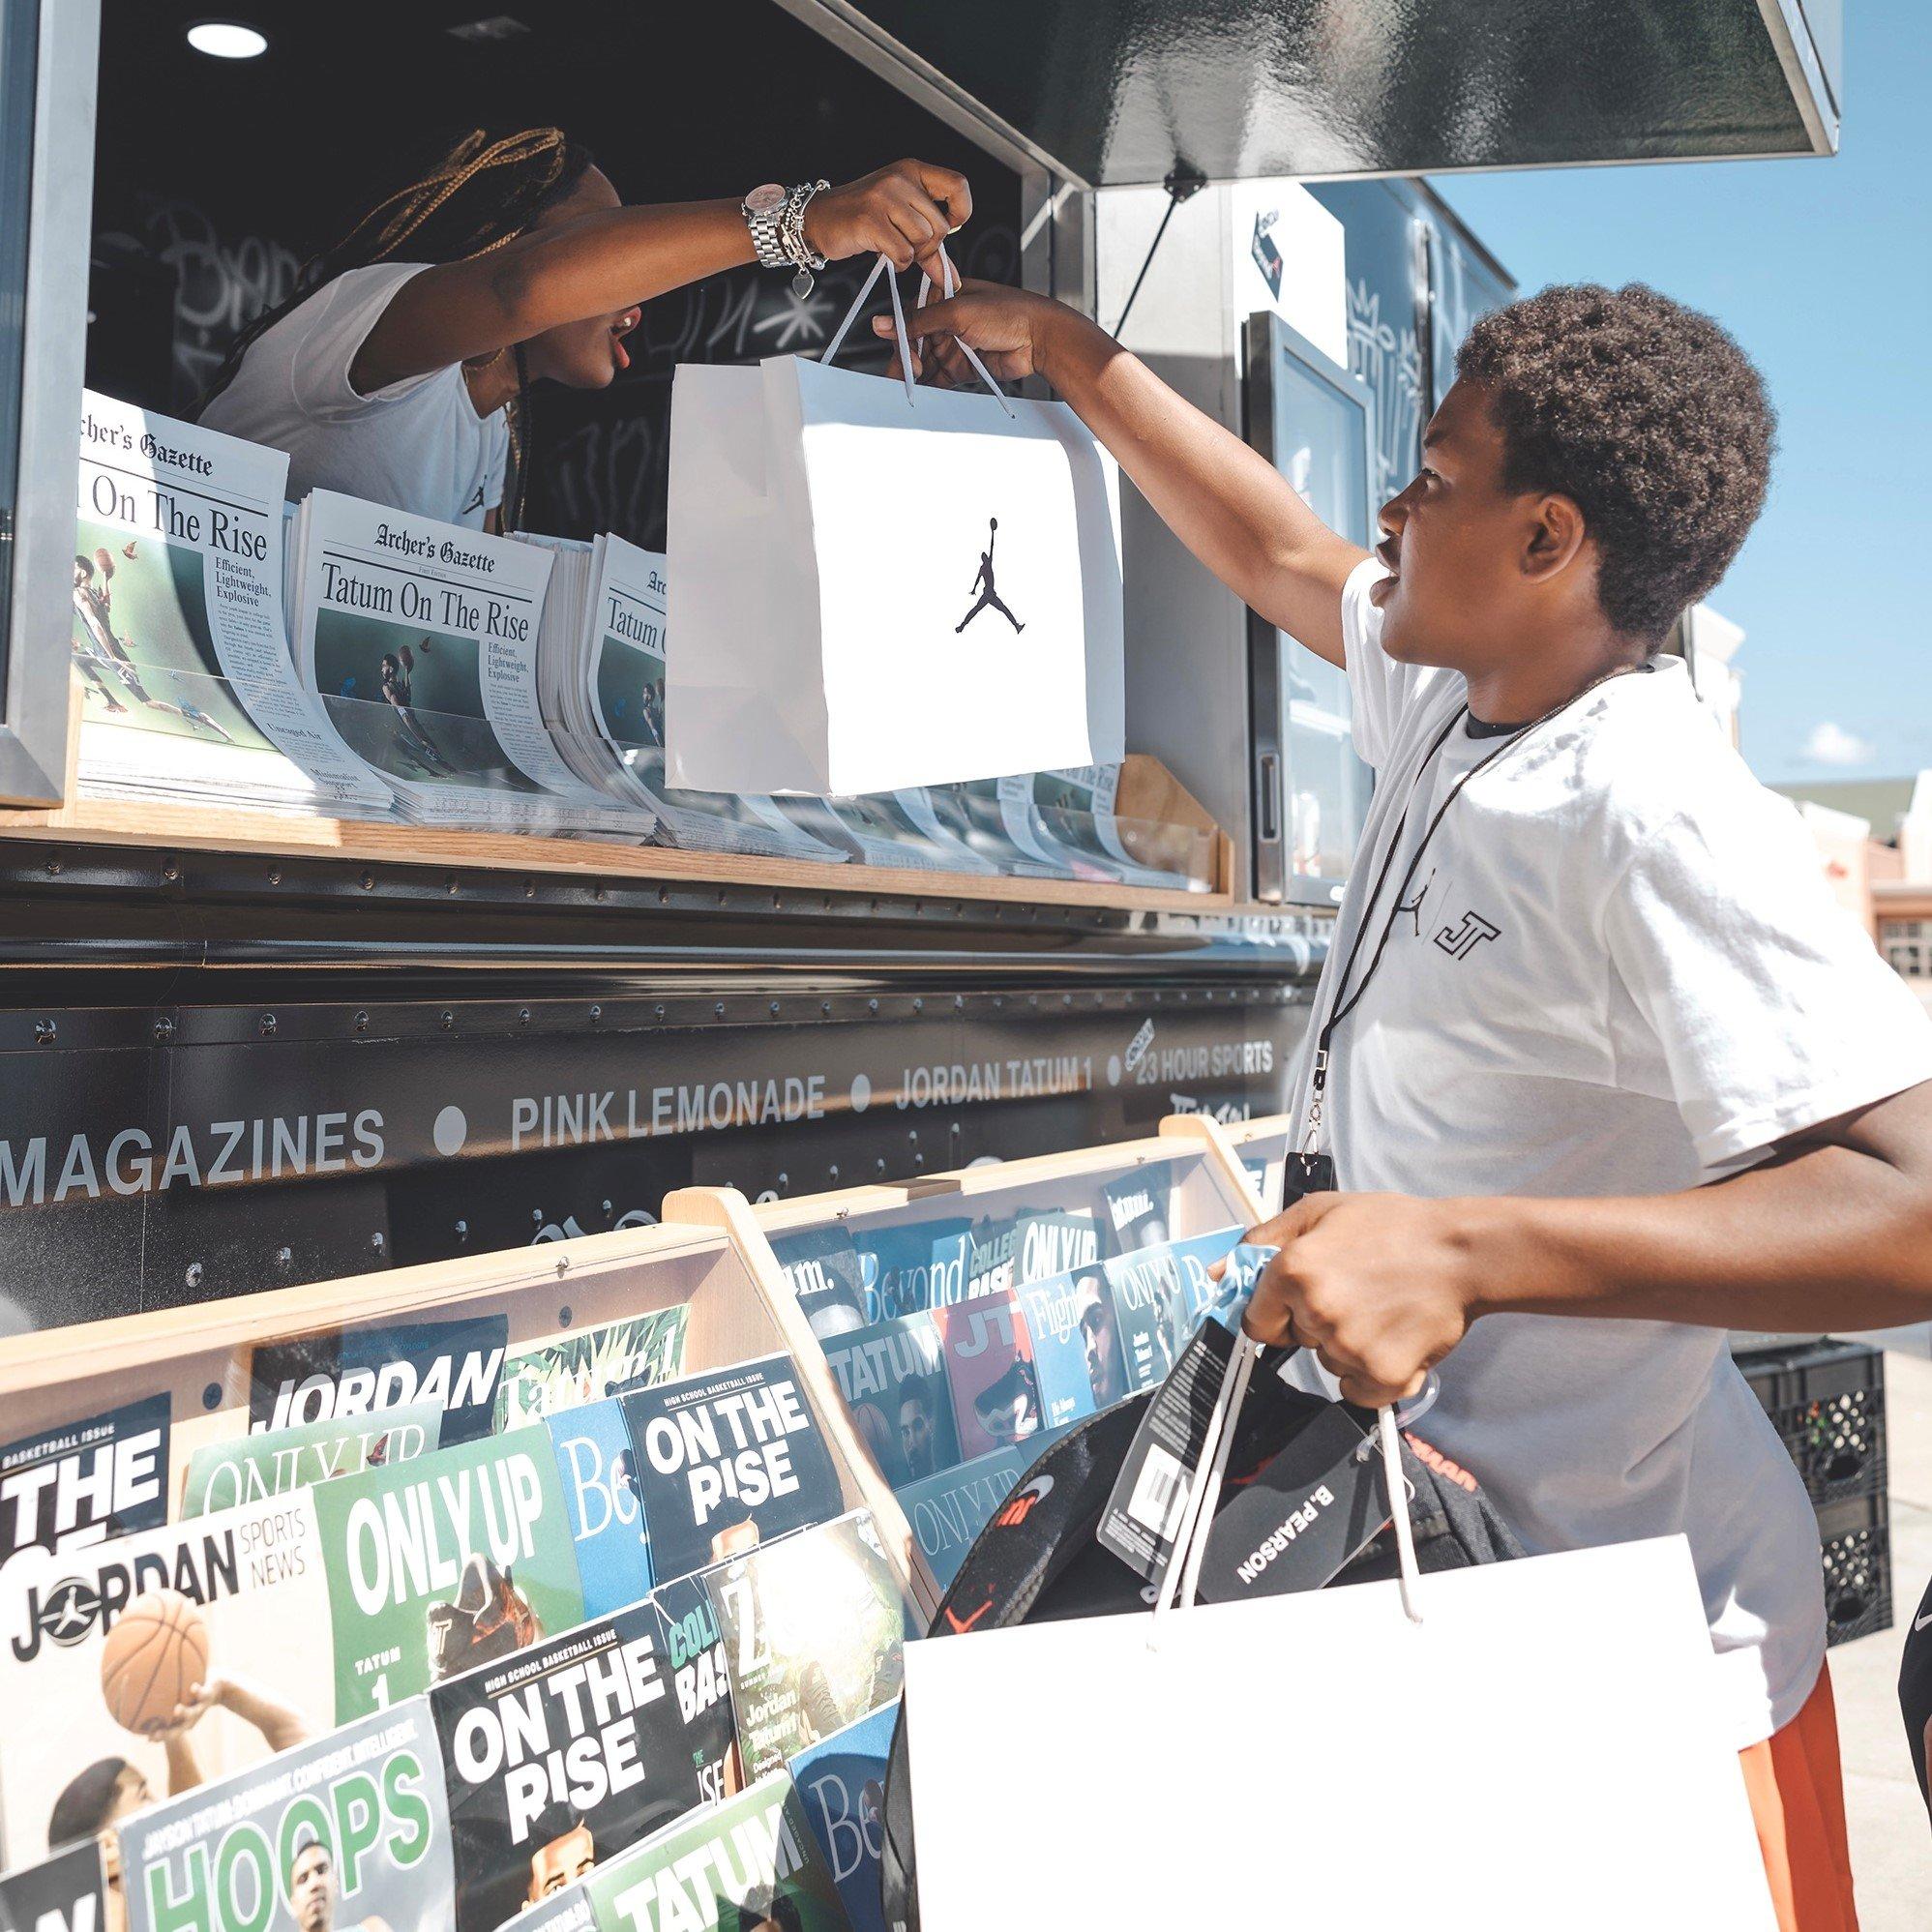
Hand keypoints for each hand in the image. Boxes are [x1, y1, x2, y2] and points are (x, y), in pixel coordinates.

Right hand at [148, 1674, 227, 1737]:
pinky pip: (204, 1692)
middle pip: (180, 1728)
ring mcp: (201, 1706)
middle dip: (169, 1733)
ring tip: (176, 1710)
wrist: (219, 1684)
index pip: (170, 1731)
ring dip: (185, 1713)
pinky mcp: (210, 1693)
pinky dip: (199, 1691)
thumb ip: (160, 1704)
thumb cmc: (193, 1693)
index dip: (161, 1737)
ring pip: (193, 1712)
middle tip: (155, 1734)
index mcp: (184, 1720)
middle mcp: (192, 1716)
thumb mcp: (178, 1699)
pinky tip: (193, 1687)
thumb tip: (135, 1706)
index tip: (148, 1739)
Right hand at [804, 159, 970, 277]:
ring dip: (910, 255)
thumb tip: (952, 279)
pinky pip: (902, 253)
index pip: (958, 185)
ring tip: (892, 249)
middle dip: (928, 248)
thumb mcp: (900, 221)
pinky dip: (897, 263)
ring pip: (922, 240)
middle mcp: (900, 179)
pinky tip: (884, 255)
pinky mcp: (870, 220)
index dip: (961, 211)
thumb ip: (930, 246)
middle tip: (909, 248)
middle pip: (939, 226)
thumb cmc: (863, 217)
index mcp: (912, 171)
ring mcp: (884, 197)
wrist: (820, 218)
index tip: (949, 226)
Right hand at [877, 279, 1070, 385]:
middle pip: (913, 345)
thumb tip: (882, 323)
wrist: (1040, 338)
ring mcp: (954, 345)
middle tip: (904, 378)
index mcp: (942, 298)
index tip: (898, 354)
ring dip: (915, 376)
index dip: (900, 338)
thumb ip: (918, 321)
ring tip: (908, 389)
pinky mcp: (963, 367)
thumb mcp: (956, 312)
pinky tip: (922, 394)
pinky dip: (930, 387)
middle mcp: (945, 322)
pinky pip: (939, 379)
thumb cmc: (1006, 313)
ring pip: (924, 364)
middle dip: (906, 361)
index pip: (909, 319)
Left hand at [1240, 1192, 1483, 1407]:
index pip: (1256, 1322)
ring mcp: (1350, 1346)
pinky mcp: (1383, 1375)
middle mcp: (1316, 1311)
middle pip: (1296, 1341)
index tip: (1301, 1304)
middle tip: (1356, 1291)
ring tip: (1381, 1309)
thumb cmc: (1391, 1226)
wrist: (1462, 1253)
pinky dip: (1371, 1375)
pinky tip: (1393, 1338)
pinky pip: (1357, 1391)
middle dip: (1317, 1323)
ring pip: (1328, 1364)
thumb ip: (1261, 1240)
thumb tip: (1217, 1273)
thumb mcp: (1319, 1211)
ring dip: (1347, 1347)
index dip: (1277, 1314)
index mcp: (1292, 1270)